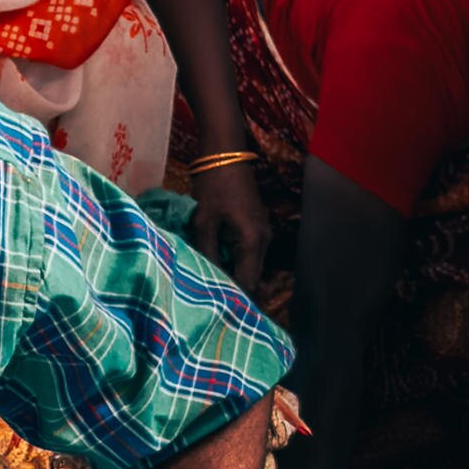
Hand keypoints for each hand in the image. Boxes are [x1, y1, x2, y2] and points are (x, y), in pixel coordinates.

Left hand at [181, 164, 271, 293]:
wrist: (225, 155)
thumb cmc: (213, 186)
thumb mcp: (204, 222)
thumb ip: (208, 253)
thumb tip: (207, 280)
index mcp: (253, 241)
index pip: (248, 282)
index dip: (235, 299)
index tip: (219, 313)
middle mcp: (263, 240)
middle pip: (251, 276)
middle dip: (233, 290)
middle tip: (211, 303)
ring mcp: (262, 233)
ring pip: (249, 265)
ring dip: (232, 274)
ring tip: (210, 286)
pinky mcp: (255, 227)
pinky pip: (247, 253)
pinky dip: (233, 261)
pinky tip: (216, 264)